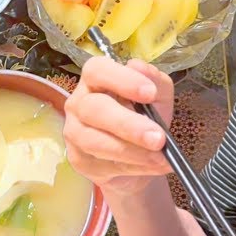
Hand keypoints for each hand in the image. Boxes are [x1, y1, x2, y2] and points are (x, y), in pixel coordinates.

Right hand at [63, 57, 173, 196]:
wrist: (140, 157)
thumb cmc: (146, 118)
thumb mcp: (159, 96)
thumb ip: (154, 80)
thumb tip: (138, 67)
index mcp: (95, 79)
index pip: (98, 70)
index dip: (122, 80)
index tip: (150, 93)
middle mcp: (79, 103)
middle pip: (95, 109)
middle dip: (129, 125)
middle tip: (159, 138)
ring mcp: (74, 133)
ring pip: (96, 141)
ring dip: (132, 151)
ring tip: (161, 157)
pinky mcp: (79, 160)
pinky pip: (103, 165)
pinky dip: (132, 167)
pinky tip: (152, 166)